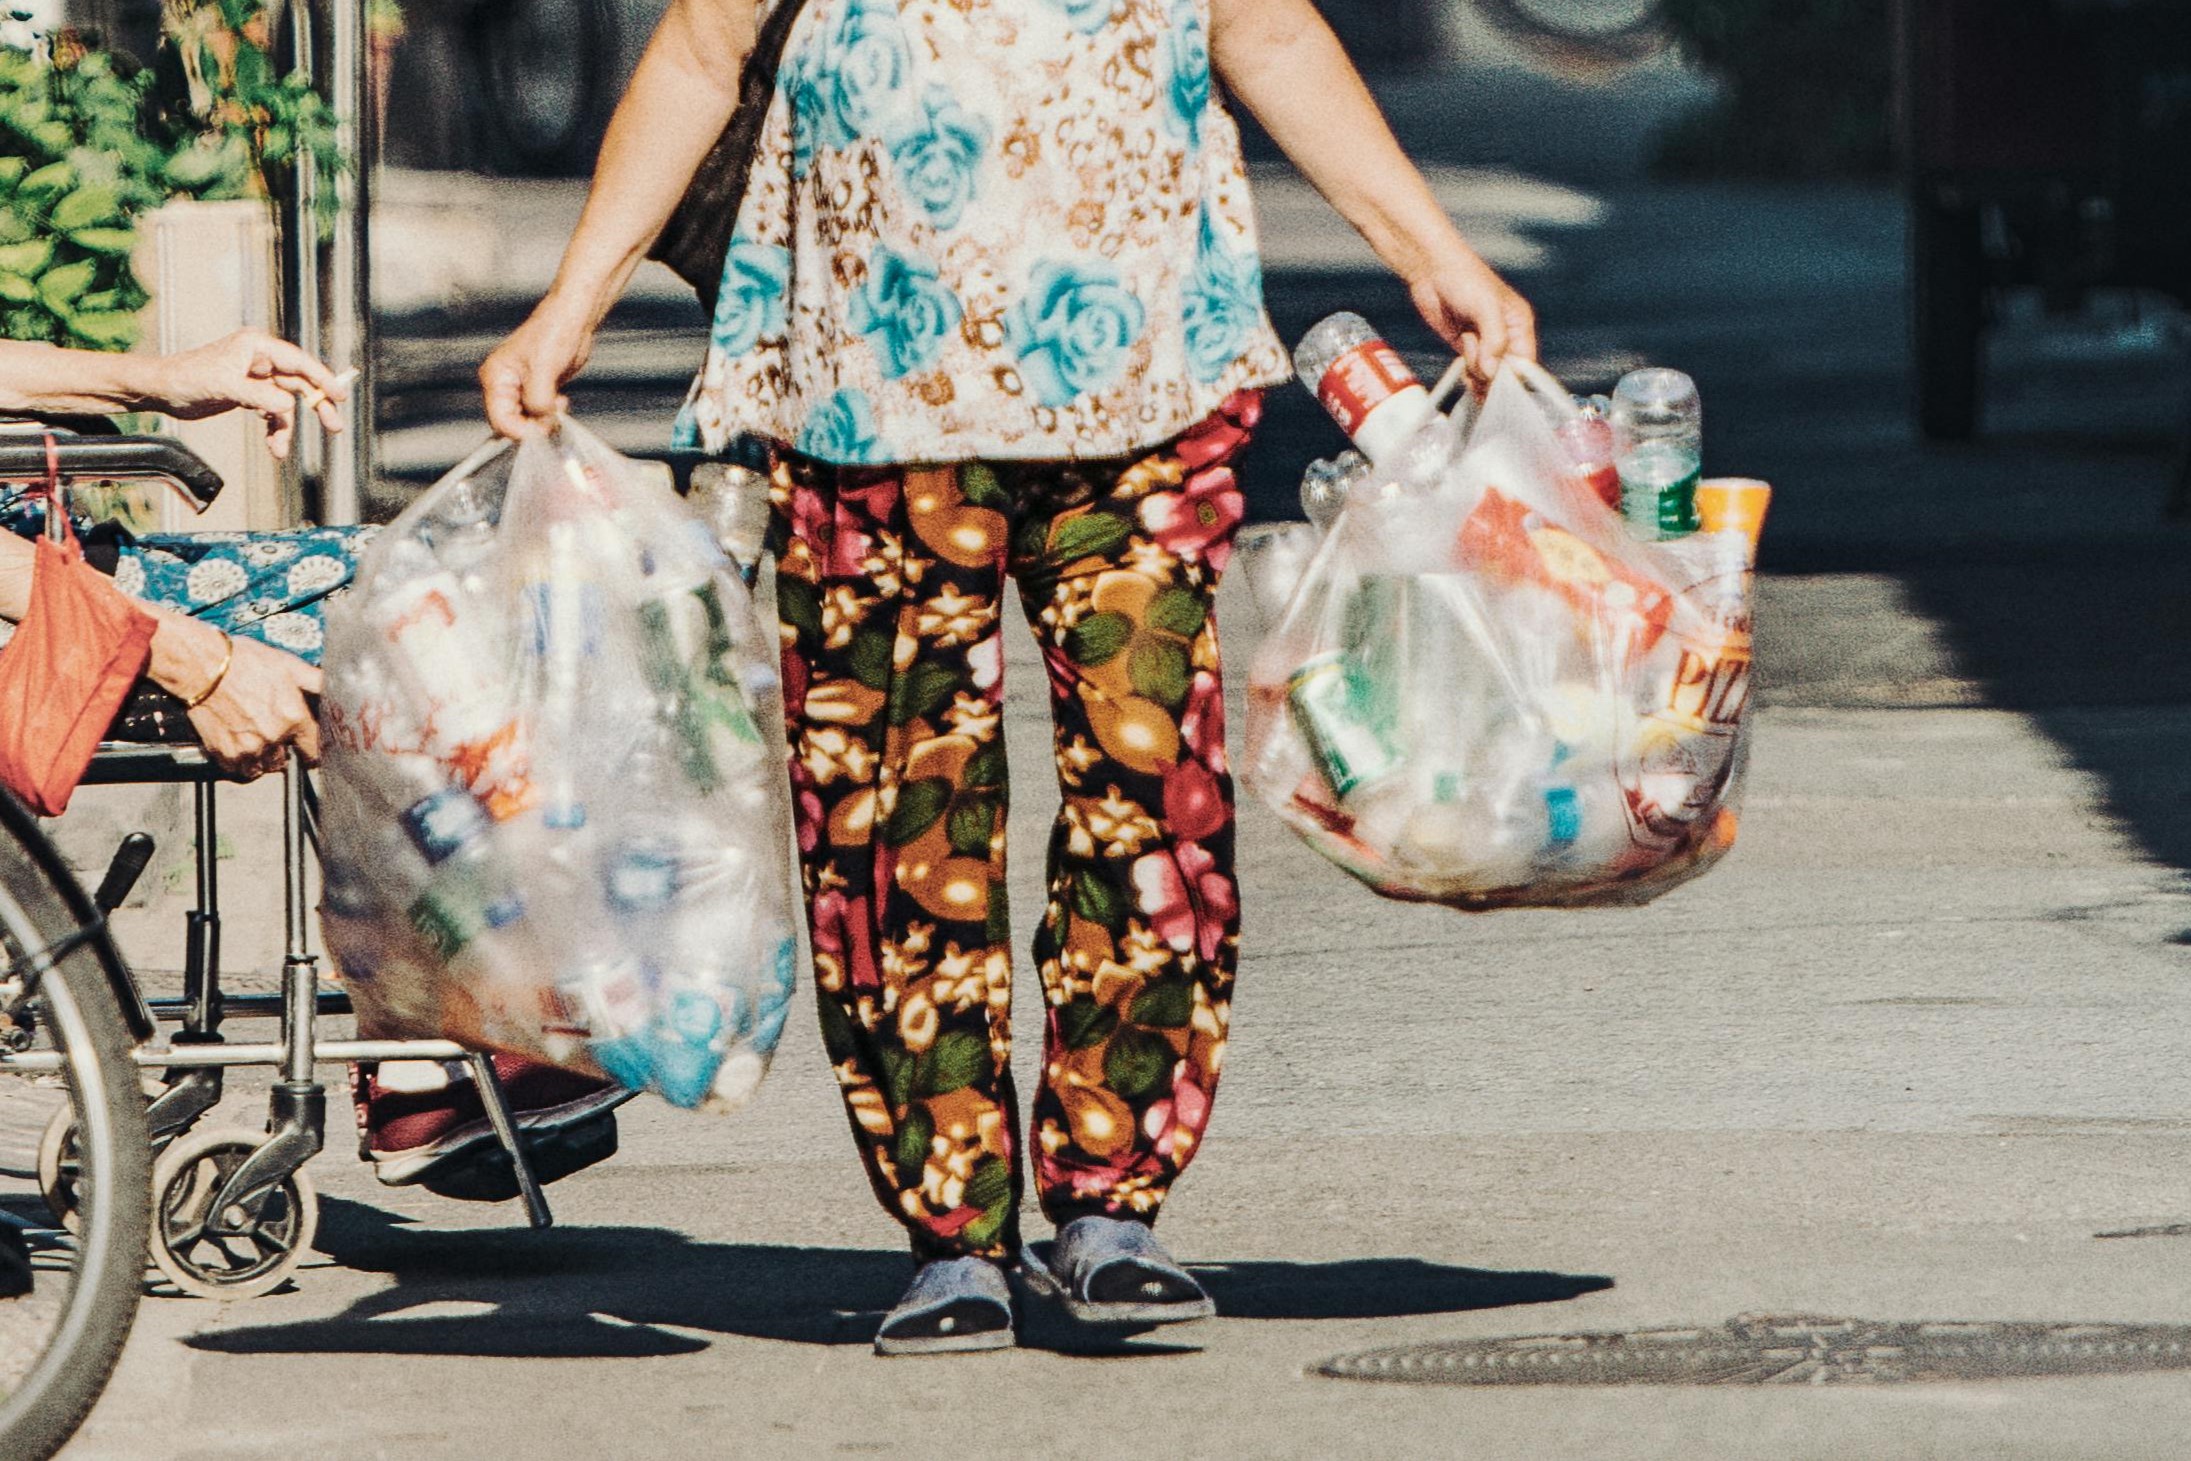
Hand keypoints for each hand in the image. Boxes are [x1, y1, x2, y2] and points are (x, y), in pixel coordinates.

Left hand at [145, 329, 347, 459]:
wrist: (161, 390)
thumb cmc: (187, 378)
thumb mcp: (224, 387)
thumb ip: (258, 396)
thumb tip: (289, 407)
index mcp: (257, 346)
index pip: (298, 362)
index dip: (322, 379)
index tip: (340, 396)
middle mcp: (260, 359)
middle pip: (300, 382)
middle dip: (316, 406)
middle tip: (335, 427)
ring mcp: (256, 377)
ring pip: (287, 403)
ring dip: (286, 428)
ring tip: (280, 449)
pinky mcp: (250, 394)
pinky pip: (272, 414)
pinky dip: (274, 430)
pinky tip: (272, 446)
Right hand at [178, 632, 323, 779]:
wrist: (202, 666)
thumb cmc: (243, 661)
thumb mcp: (288, 665)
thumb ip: (314, 682)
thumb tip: (335, 687)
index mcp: (293, 718)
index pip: (313, 750)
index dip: (311, 750)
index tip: (305, 748)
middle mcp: (273, 737)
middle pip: (285, 760)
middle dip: (281, 749)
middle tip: (270, 732)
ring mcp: (248, 748)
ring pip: (262, 767)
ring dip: (261, 757)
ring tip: (252, 737)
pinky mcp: (224, 753)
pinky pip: (238, 769)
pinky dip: (239, 761)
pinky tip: (237, 742)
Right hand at [480, 297, 594, 438]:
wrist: (572, 320)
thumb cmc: (553, 333)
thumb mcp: (543, 371)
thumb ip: (538, 401)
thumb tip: (540, 423)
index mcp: (495, 378)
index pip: (499, 420)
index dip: (520, 432)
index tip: (542, 432)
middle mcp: (504, 385)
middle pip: (513, 423)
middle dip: (534, 426)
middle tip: (553, 420)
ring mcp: (521, 389)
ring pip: (528, 420)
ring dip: (545, 420)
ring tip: (558, 404)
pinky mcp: (537, 390)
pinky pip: (540, 413)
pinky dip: (551, 413)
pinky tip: (561, 400)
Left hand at [1407, 248, 1537, 393]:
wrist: (1431, 269)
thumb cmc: (1464, 278)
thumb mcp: (1485, 306)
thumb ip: (1494, 339)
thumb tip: (1492, 372)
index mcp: (1519, 324)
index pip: (1525, 362)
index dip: (1513, 376)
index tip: (1495, 379)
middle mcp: (1505, 336)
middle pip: (1505, 373)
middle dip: (1491, 374)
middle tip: (1475, 355)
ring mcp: (1485, 343)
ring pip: (1487, 375)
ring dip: (1475, 370)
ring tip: (1466, 340)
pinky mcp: (1466, 347)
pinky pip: (1472, 372)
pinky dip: (1467, 375)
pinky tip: (1462, 364)